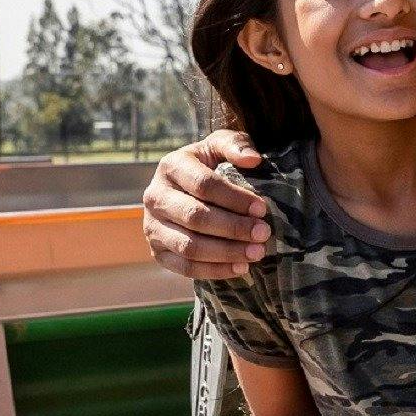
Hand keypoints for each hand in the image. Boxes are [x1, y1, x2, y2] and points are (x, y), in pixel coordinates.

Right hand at [143, 128, 269, 278]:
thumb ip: (235, 145)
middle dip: (233, 228)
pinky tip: (241, 268)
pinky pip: (184, 267)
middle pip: (195, 217)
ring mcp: (152, 227)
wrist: (185, 188)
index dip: (235, 198)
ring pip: (189, 246)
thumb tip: (253, 160)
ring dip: (226, 253)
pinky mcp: (157, 251)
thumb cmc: (210, 164)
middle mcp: (155, 197)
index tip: (262, 208)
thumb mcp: (220, 146)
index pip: (203, 185)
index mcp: (171, 166)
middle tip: (263, 234)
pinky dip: (214, 271)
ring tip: (257, 253)